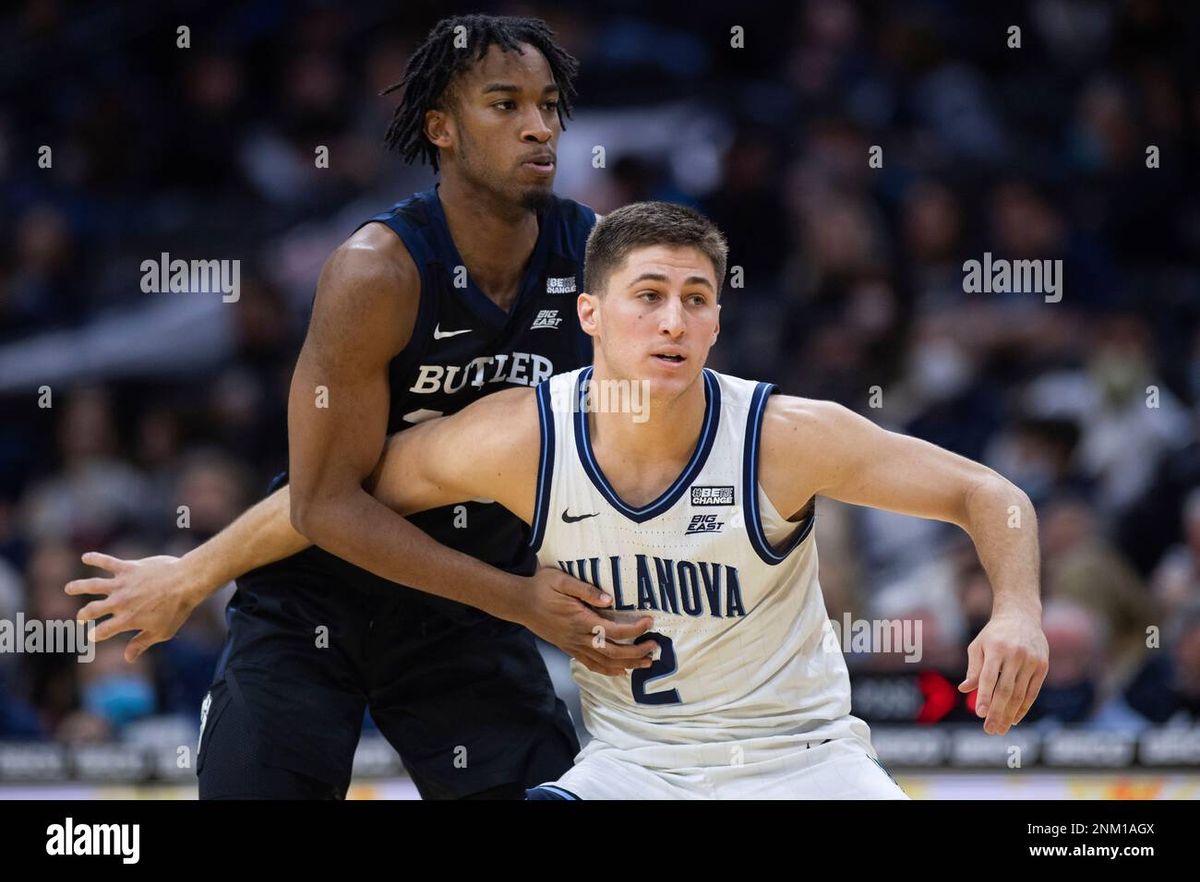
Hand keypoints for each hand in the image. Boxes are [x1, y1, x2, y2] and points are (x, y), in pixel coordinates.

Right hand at [65, 553, 205, 662]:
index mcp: (127, 620)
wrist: (186, 582)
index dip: (95, 635)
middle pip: (92, 610)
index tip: (90, 637)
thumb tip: (127, 658)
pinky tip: (86, 557)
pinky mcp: (128, 568)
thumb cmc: (177, 609)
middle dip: (83, 615)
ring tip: (69, 588)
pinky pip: (108, 562)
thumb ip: (142, 643)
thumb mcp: (162, 632)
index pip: (103, 631)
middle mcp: (120, 602)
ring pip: (93, 585)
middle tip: (80, 617)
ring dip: (78, 587)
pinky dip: (95, 559)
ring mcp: (122, 584)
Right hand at [518, 566, 655, 676]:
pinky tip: (620, 670)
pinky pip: (591, 664)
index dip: (634, 629)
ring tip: (645, 663)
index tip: (649, 622)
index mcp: (580, 621)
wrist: (519, 603)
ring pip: (604, 662)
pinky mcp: (569, 649)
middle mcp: (578, 638)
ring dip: (627, 664)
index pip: (613, 630)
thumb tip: (610, 600)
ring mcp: (573, 646)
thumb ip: (586, 590)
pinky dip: (608, 670)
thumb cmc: (541, 588)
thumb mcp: (561, 580)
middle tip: (654, 647)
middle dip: (636, 652)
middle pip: (613, 652)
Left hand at [958, 608, 1048, 734]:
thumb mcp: (978, 646)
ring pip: (1020, 694)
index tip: (980, 714)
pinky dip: (1024, 708)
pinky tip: (1014, 719)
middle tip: (990, 730)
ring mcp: (1031, 661)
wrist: (1021, 616)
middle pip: (1006, 690)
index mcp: (996, 649)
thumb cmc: (994, 634)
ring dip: (1010, 715)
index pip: (990, 677)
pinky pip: (1033, 692)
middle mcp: (1015, 655)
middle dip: (998, 712)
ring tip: (1001, 729)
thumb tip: (964, 689)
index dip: (985, 696)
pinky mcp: (1042, 666)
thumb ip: (974, 669)